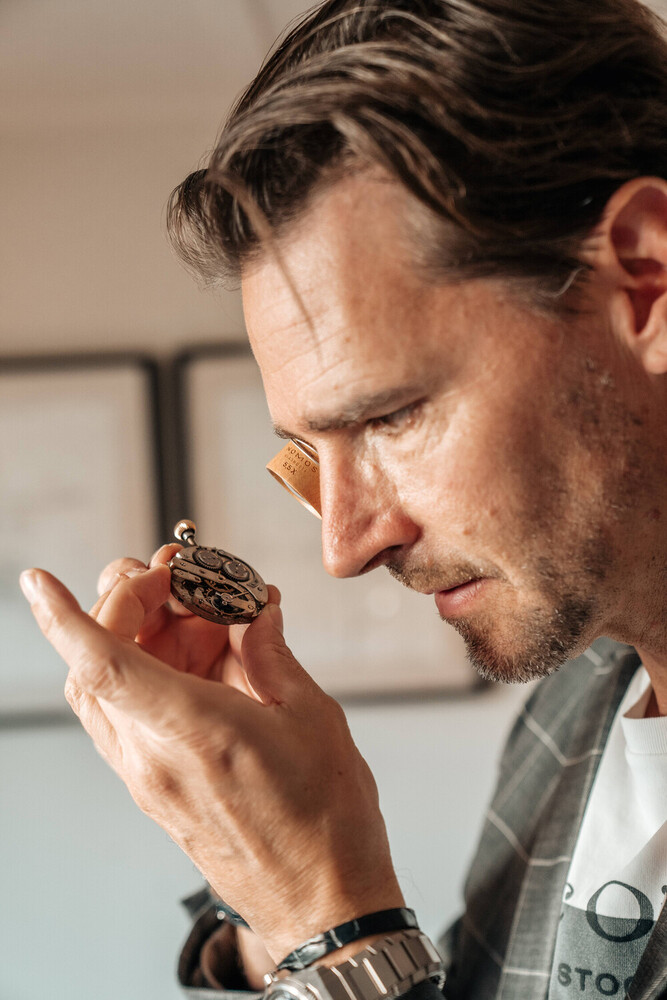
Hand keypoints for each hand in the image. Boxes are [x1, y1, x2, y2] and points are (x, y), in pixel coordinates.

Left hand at [19, 558, 403, 960]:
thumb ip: (270, 655)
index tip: (38, 582)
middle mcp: (155, 758)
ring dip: (138, 636)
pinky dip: (151, 671)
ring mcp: (149, 778)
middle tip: (177, 579)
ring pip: (109, 689)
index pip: (102, 664)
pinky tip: (201, 655)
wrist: (322, 903)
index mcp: (195, 731)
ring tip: (197, 613)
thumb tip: (254, 613)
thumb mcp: (311, 716)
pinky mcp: (157, 790)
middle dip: (126, 603)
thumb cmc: (325, 820)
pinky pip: (133, 715)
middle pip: (100, 663)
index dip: (64, 616)